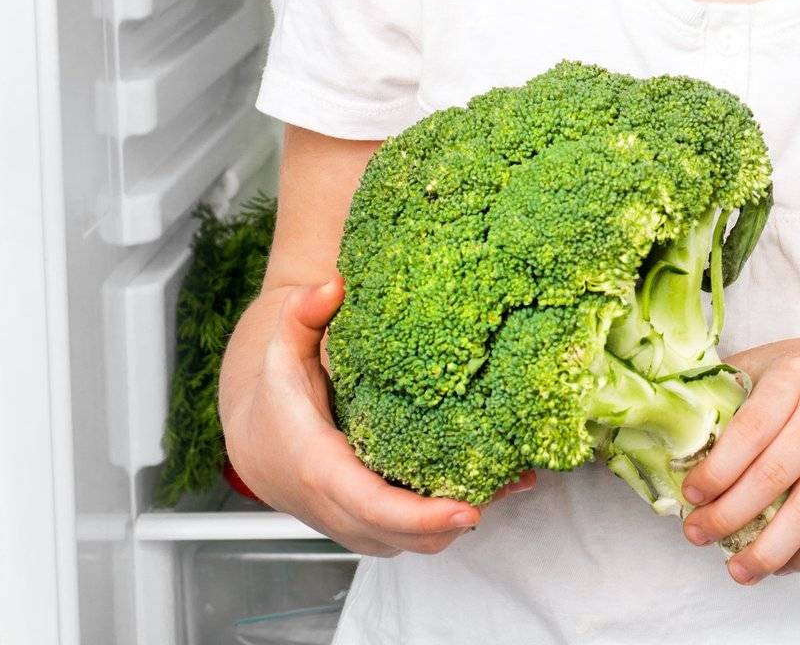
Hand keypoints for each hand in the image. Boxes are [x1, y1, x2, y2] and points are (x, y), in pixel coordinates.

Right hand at [225, 276, 534, 555]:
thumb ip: (303, 313)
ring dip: (458, 522)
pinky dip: (447, 523)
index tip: (467, 509)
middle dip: (456, 519)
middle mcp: (337, 508)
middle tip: (511, 483)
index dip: (419, 516)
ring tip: (510, 482)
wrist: (258, 443)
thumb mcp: (283, 348)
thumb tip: (333, 286)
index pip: (372, 506)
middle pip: (403, 535)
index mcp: (319, 468)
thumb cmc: (278, 396)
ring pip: (413, 543)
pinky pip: (412, 538)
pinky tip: (490, 488)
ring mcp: (354, 524)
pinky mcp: (368, 527)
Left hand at [679, 331, 799, 583]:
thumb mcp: (766, 364)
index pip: (751, 429)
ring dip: (770, 550)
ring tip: (738, 570)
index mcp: (794, 375)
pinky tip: (784, 565)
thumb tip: (672, 438)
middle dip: (731, 516)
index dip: (717, 470)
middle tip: (698, 537)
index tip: (690, 498)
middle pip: (777, 475)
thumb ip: (726, 394)